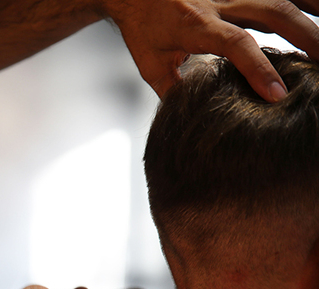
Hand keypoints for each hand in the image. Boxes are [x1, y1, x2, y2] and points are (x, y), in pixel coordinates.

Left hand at [103, 0, 318, 100]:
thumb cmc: (143, 28)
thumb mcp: (152, 64)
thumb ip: (174, 90)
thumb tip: (193, 121)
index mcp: (196, 25)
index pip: (234, 44)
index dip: (258, 68)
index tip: (277, 95)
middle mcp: (220, 1)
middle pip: (274, 12)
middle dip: (307, 36)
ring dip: (314, 15)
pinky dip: (308, 1)